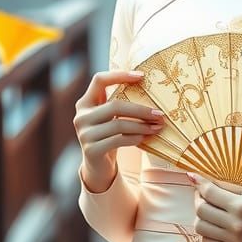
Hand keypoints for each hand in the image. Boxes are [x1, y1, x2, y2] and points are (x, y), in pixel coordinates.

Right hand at [74, 68, 164, 191]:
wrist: (98, 166)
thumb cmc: (109, 136)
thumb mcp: (111, 118)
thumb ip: (120, 104)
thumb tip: (152, 92)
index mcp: (85, 103)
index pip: (99, 80)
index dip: (119, 75)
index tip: (142, 76)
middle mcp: (81, 116)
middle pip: (115, 105)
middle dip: (141, 109)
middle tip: (160, 114)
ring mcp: (84, 134)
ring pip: (118, 124)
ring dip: (142, 126)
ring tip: (157, 127)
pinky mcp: (91, 150)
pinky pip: (118, 140)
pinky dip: (135, 138)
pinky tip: (145, 138)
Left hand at [188, 173, 241, 241]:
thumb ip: (225, 187)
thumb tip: (200, 180)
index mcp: (241, 206)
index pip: (209, 193)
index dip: (200, 184)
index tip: (195, 179)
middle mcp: (236, 224)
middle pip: (201, 211)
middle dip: (198, 199)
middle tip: (203, 195)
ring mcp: (235, 240)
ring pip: (201, 228)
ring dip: (200, 217)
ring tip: (209, 211)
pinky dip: (206, 233)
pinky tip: (214, 226)